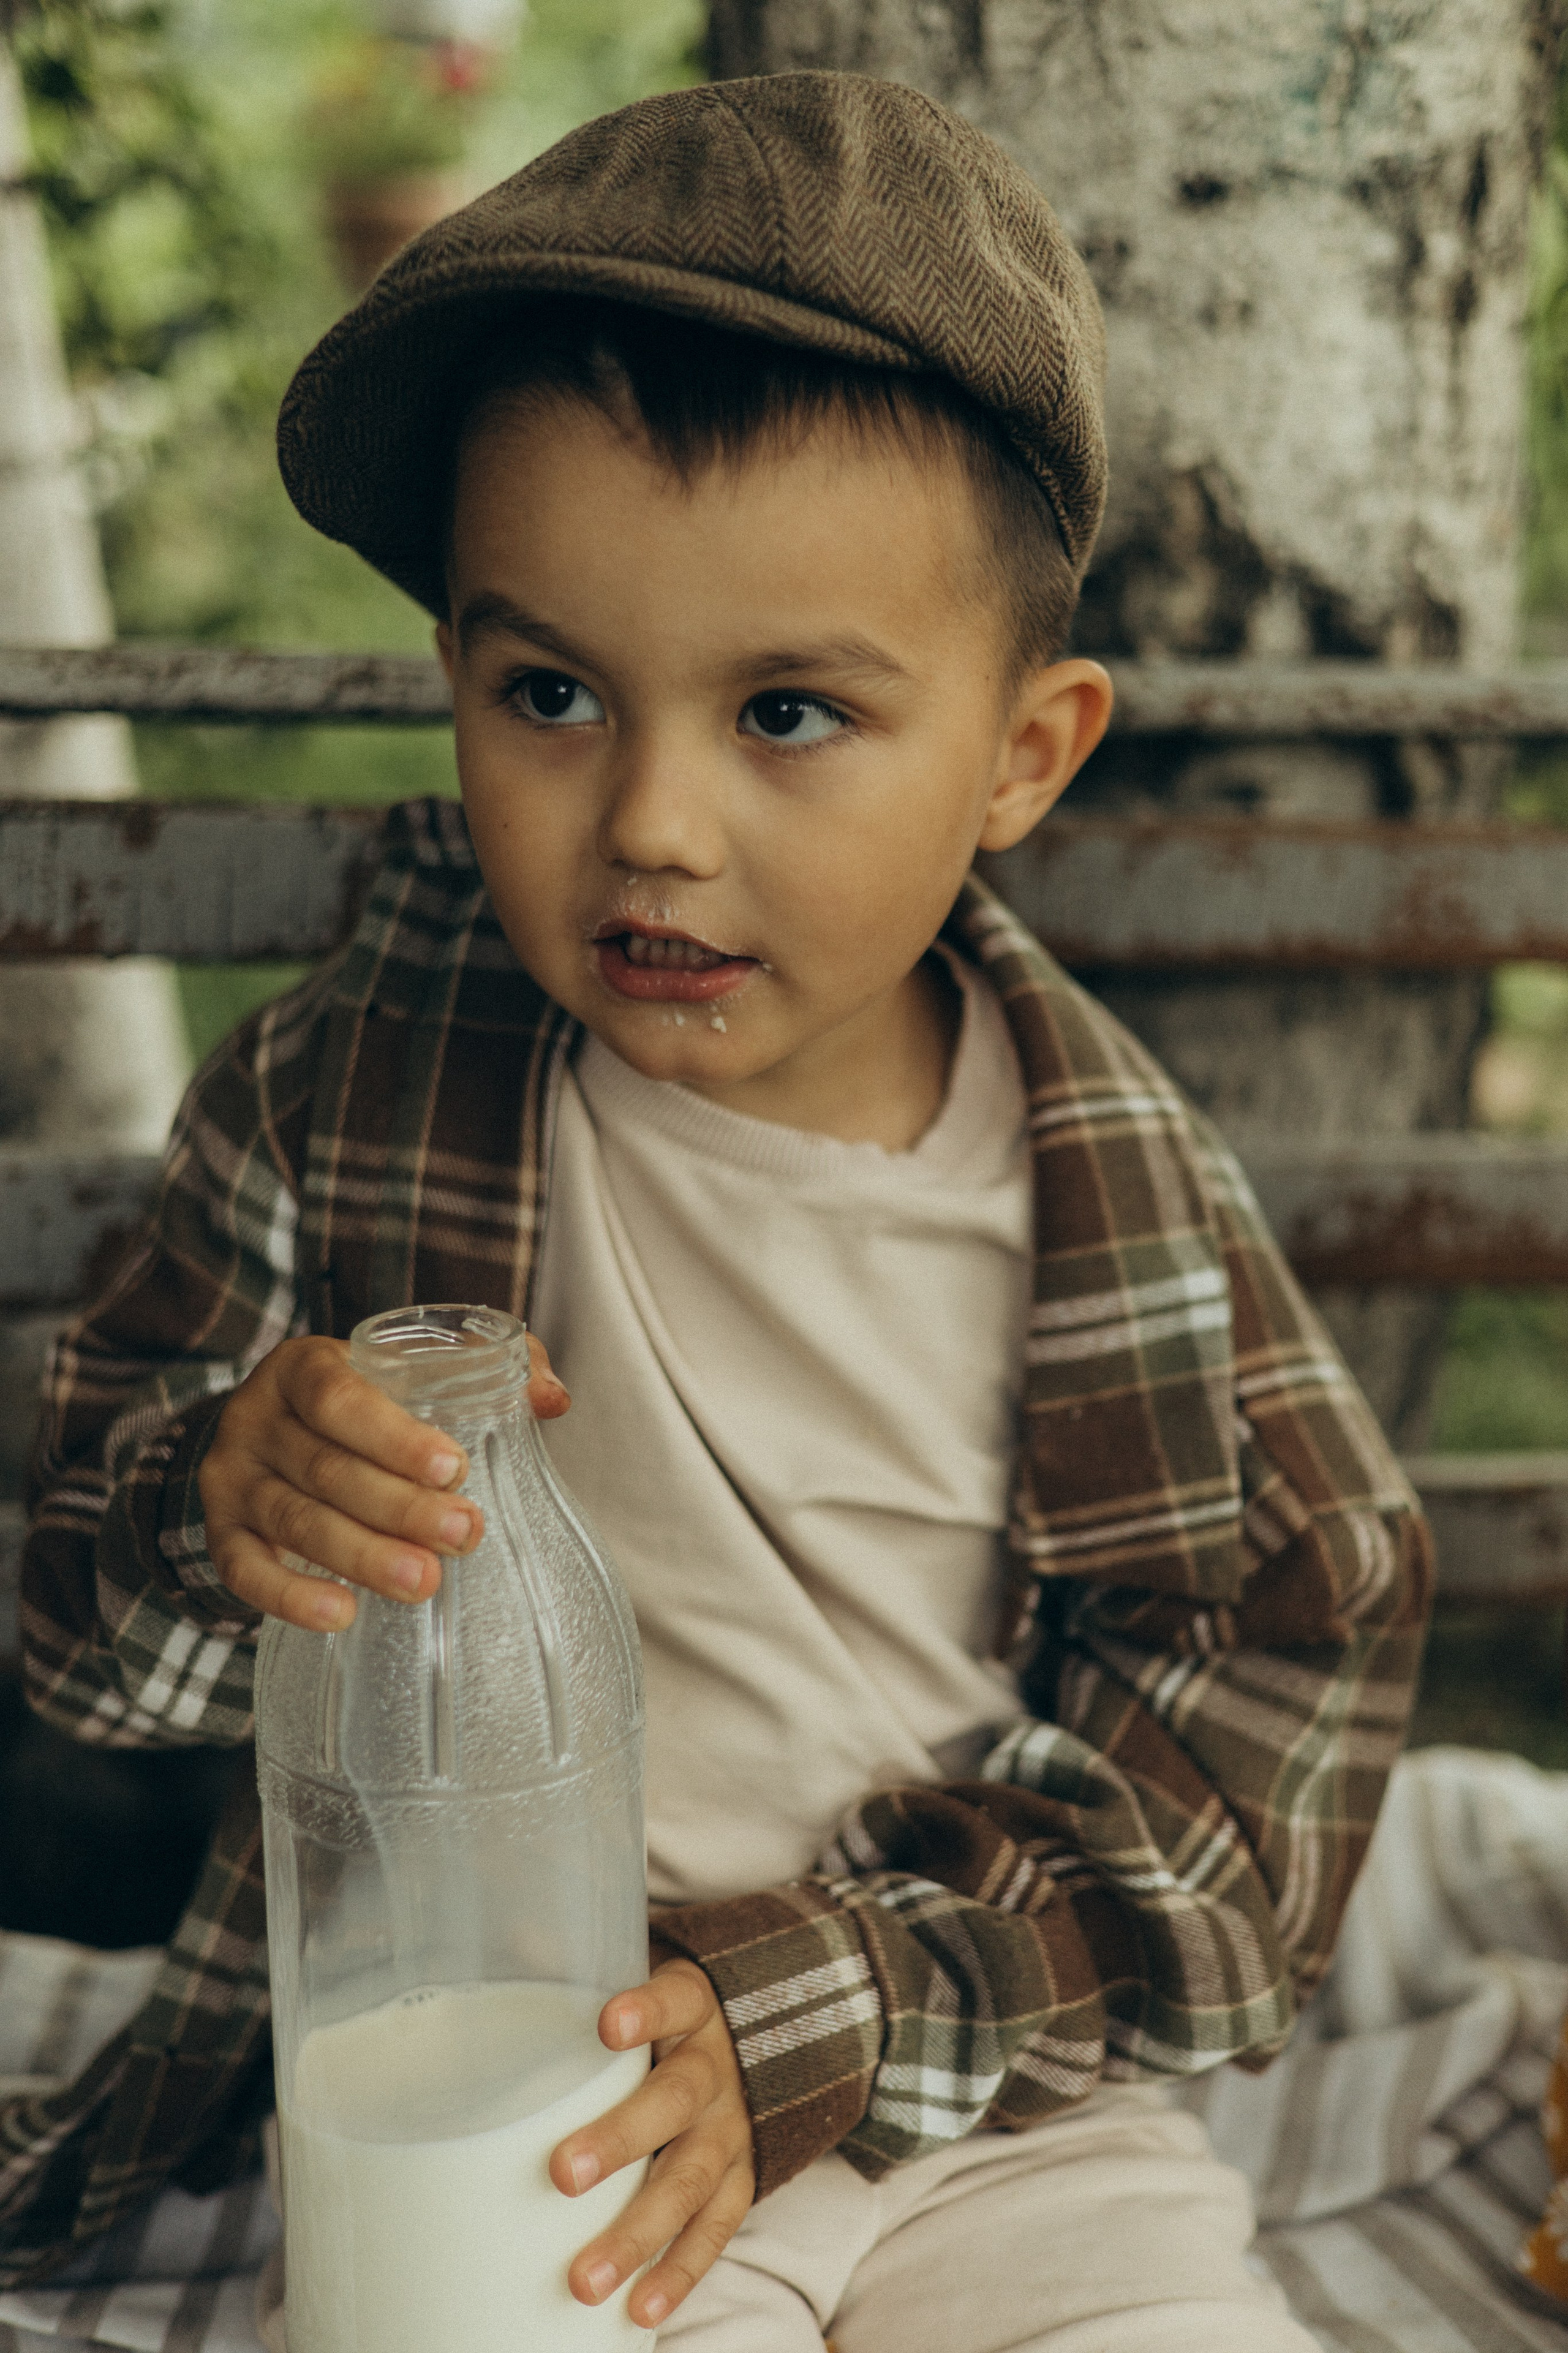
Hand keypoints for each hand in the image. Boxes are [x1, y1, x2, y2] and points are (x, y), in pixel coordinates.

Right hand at [197, 1331, 567, 1628]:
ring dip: (362, 1555)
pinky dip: (289, 1597)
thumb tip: (554, 1399)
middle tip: (465, 1534)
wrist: (271, 1430)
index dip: (394, 1436)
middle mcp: (256, 1418)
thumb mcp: (411, 1368)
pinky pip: (243, 1570)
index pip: (339, 1396)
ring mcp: (232, 1479)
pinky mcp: (220, 1532)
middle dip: (400, 1507)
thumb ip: (488, 1368)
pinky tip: (341, 1615)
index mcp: (303, 1367)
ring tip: (425, 1581)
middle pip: (326, 1468)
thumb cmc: (365, 1400)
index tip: (454, 1468)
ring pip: (296, 1521)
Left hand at [552, 1959, 754, 2330]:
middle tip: (561, 2174)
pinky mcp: (744, 2178)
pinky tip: (641, 2311)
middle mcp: (718, 2068)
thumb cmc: (677, 2009)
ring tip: (586, 2280)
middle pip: (676, 2101)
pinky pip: (717, 2230)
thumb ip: (578, 1957)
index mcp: (695, 2006)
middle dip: (620, 2141)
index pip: (677, 1998)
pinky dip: (681, 2272)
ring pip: (693, 2181)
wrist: (777, 2036)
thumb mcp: (646, 1971)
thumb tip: (503, 1928)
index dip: (647, 2010)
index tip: (608, 2023)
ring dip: (640, 2233)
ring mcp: (736, 2130)